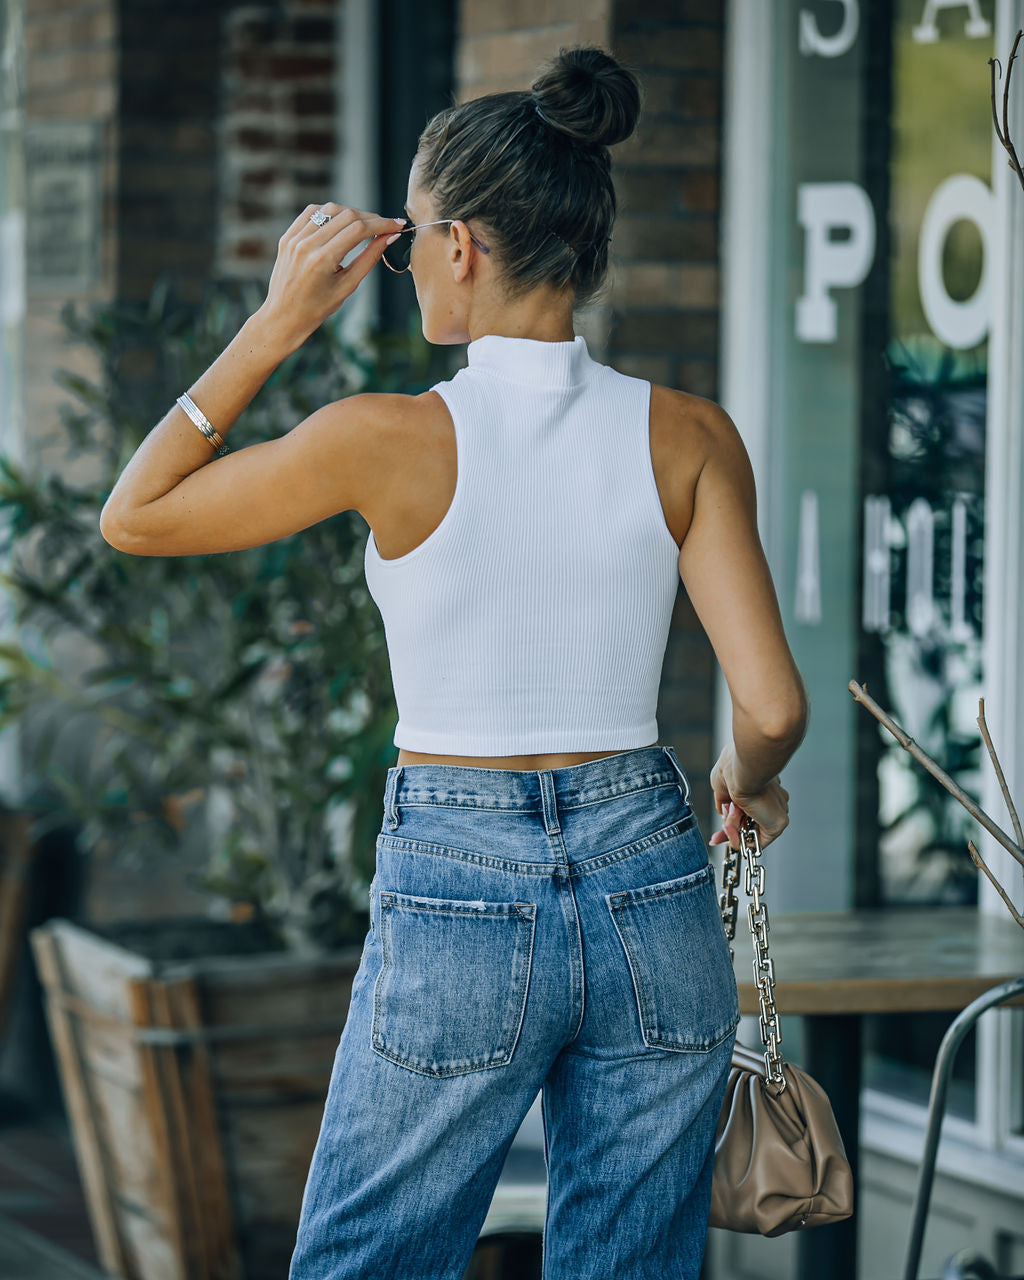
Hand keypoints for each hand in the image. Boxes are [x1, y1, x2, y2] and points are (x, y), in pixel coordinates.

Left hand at [255, 203, 406, 354]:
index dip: (382, 224)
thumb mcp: (348, 286)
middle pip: (347, 216)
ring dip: (351, 213)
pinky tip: (341, 222)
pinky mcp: (288, 236)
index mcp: (322, 259)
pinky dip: (330, 213)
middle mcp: (306, 244)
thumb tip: (389, 238)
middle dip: (370, 218)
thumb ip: (369, 258)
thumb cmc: (317, 308)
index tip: (397, 225)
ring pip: (330, 210)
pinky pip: (312, 213)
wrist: (283, 316)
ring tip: (365, 225)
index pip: (358, 229)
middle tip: (385, 226)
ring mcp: (294, 238)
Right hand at [708, 743, 789, 849]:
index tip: (723, 826)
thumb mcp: (721, 784)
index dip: (733, 819)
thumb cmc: (734, 768)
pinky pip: (757, 841)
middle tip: (721, 829)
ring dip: (733, 828)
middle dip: (732, 829)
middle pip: (751, 822)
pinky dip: (739, 838)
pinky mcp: (779, 823)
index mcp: (761, 786)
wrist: (744, 771)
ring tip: (729, 813)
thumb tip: (722, 812)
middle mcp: (772, 798)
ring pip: (751, 831)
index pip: (750, 809)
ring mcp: (777, 810)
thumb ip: (722, 799)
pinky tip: (732, 825)